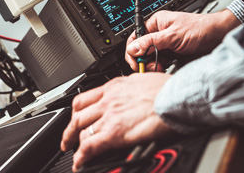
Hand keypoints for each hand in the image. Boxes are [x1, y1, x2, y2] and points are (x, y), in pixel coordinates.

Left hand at [60, 73, 174, 171]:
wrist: (175, 95)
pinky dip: (81, 156)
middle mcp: (108, 100)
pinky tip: (80, 163)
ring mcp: (109, 116)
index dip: (77, 110)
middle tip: (68, 136)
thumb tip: (131, 93)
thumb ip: (131, 88)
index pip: (86, 98)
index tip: (76, 116)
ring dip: (74, 141)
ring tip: (72, 150)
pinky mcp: (114, 133)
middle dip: (70, 127)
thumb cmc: (165, 88)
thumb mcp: (142, 80)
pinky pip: (90, 146)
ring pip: (80, 129)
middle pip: (78, 114)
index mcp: (115, 87)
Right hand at [125, 9, 239, 70]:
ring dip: (154, 65)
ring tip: (161, 68)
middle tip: (152, 67)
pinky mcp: (173, 54)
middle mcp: (159, 33)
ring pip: (151, 58)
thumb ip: (151, 42)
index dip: (133, 51)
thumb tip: (133, 48)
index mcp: (155, 23)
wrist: (220, 36)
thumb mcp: (173, 36)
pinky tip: (166, 68)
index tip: (136, 63)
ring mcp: (166, 44)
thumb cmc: (200, 28)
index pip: (135, 37)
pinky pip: (161, 62)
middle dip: (145, 60)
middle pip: (142, 50)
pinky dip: (162, 67)